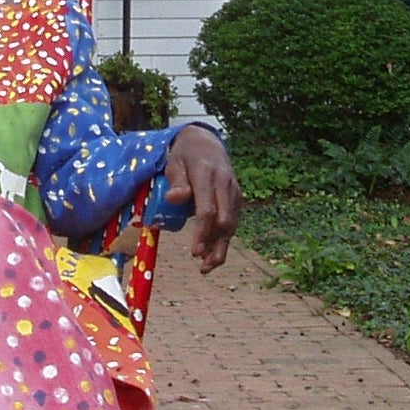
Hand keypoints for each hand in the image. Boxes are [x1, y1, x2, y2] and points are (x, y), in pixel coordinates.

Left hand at [163, 126, 240, 272]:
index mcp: (207, 175)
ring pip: (232, 223)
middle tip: (201, 264)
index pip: (207, 209)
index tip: (194, 252)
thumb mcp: (174, 163)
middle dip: (214, 245)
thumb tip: (174, 198)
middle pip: (225, 220)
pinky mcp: (236, 197)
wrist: (206, 142)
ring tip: (207, 267)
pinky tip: (213, 253)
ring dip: (221, 246)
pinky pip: (233, 220)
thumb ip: (175, 181)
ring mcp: (233, 191)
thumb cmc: (184, 155)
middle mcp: (225, 184)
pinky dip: (224, 238)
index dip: (202, 233)